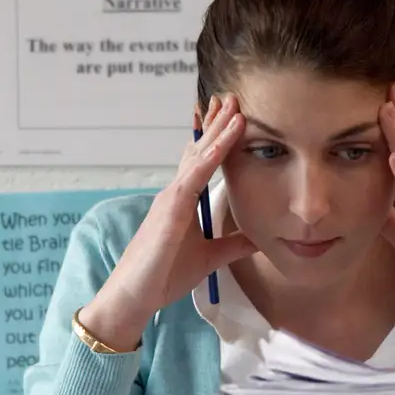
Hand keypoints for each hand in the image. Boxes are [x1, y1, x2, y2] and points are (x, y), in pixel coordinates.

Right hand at [77, 94, 259, 350]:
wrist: (135, 297)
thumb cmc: (163, 277)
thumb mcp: (210, 258)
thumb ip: (233, 245)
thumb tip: (260, 237)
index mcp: (182, 201)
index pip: (201, 162)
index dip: (216, 138)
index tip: (232, 116)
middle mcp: (175, 193)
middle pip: (198, 150)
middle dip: (216, 123)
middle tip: (233, 97)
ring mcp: (172, 197)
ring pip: (198, 155)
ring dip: (218, 130)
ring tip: (235, 106)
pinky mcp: (171, 209)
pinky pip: (195, 174)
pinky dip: (213, 153)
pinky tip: (227, 137)